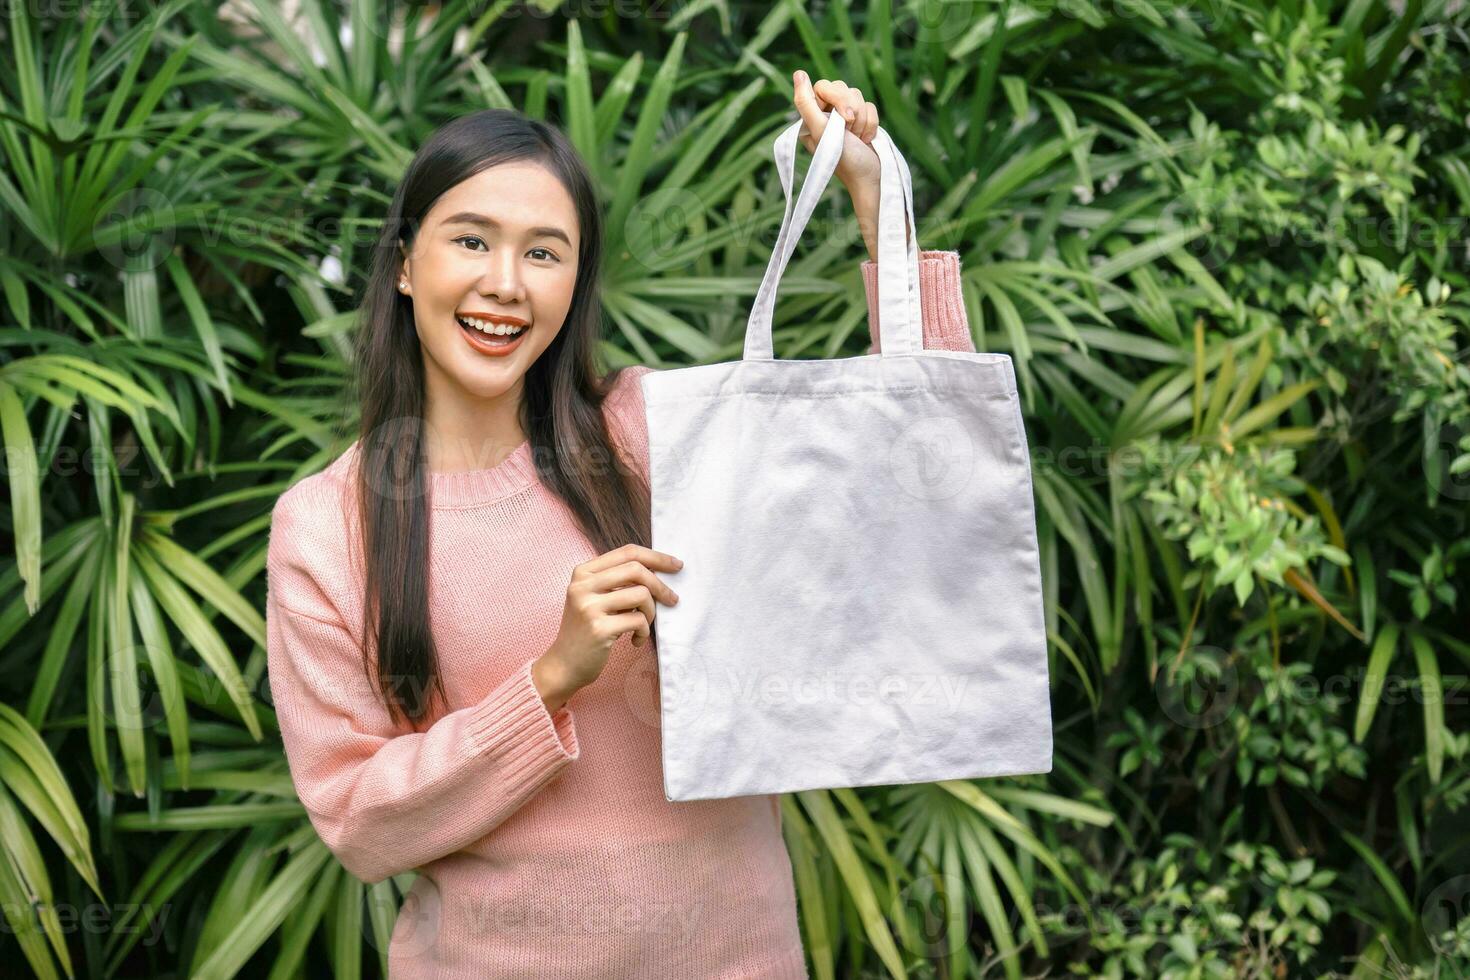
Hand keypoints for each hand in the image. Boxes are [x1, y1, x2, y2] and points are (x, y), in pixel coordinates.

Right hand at [533, 544, 682, 711]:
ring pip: (641, 594)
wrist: (564, 665)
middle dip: (661, 585)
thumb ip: (617, 581)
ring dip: (651, 612)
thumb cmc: (588, 629)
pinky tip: (635, 640)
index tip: (676, 565)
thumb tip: (659, 569)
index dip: (656, 557)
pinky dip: (644, 631)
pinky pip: (638, 620)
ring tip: (644, 625)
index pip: (628, 552)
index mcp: (583, 572)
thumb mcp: (595, 598)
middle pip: (636, 569)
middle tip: (672, 599)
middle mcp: (582, 585)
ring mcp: (588, 607)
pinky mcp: (598, 629)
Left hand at [790, 69, 903, 261]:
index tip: (844, 118)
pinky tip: (866, 139)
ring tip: (858, 139)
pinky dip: (871, 124)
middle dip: (851, 109)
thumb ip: (806, 103)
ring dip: (862, 119)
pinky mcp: (861, 120)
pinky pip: (870, 105)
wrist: (871, 177)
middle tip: (851, 131)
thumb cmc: (844, 160)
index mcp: (811, 117)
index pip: (822, 86)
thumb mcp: (821, 131)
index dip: (836, 97)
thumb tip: (798, 73)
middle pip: (841, 87)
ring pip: (857, 95)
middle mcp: (825, 115)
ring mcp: (844, 117)